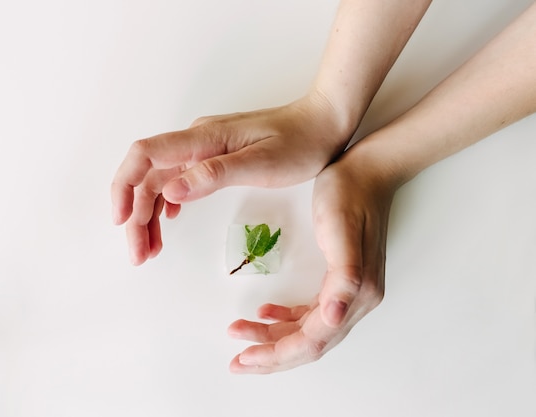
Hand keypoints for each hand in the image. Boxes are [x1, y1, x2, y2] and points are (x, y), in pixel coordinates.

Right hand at [111, 94, 353, 264]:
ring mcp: (204, 148)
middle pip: (147, 175)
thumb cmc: (300, 144)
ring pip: (160, 181)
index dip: (124, 187)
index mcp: (203, 139)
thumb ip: (214, 175)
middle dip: (135, 215)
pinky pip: (177, 179)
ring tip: (149, 249)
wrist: (324, 124)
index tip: (121, 221)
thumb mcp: (261, 163)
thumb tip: (170, 191)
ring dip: (148, 215)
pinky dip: (166, 205)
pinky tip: (168, 223)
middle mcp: (196, 140)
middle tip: (139, 254)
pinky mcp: (214, 156)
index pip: (145, 156)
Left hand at [228, 151, 398, 372]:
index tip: (243, 358)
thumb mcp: (342, 232)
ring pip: (305, 330)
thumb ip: (344, 279)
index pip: (312, 340)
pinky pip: (308, 312)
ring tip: (238, 333)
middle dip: (270, 356)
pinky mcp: (338, 280)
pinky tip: (264, 312)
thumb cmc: (349, 195)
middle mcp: (354, 301)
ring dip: (272, 336)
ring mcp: (347, 292)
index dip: (277, 354)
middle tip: (236, 362)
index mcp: (355, 294)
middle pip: (308, 344)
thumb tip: (334, 320)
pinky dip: (284, 317)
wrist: (366, 170)